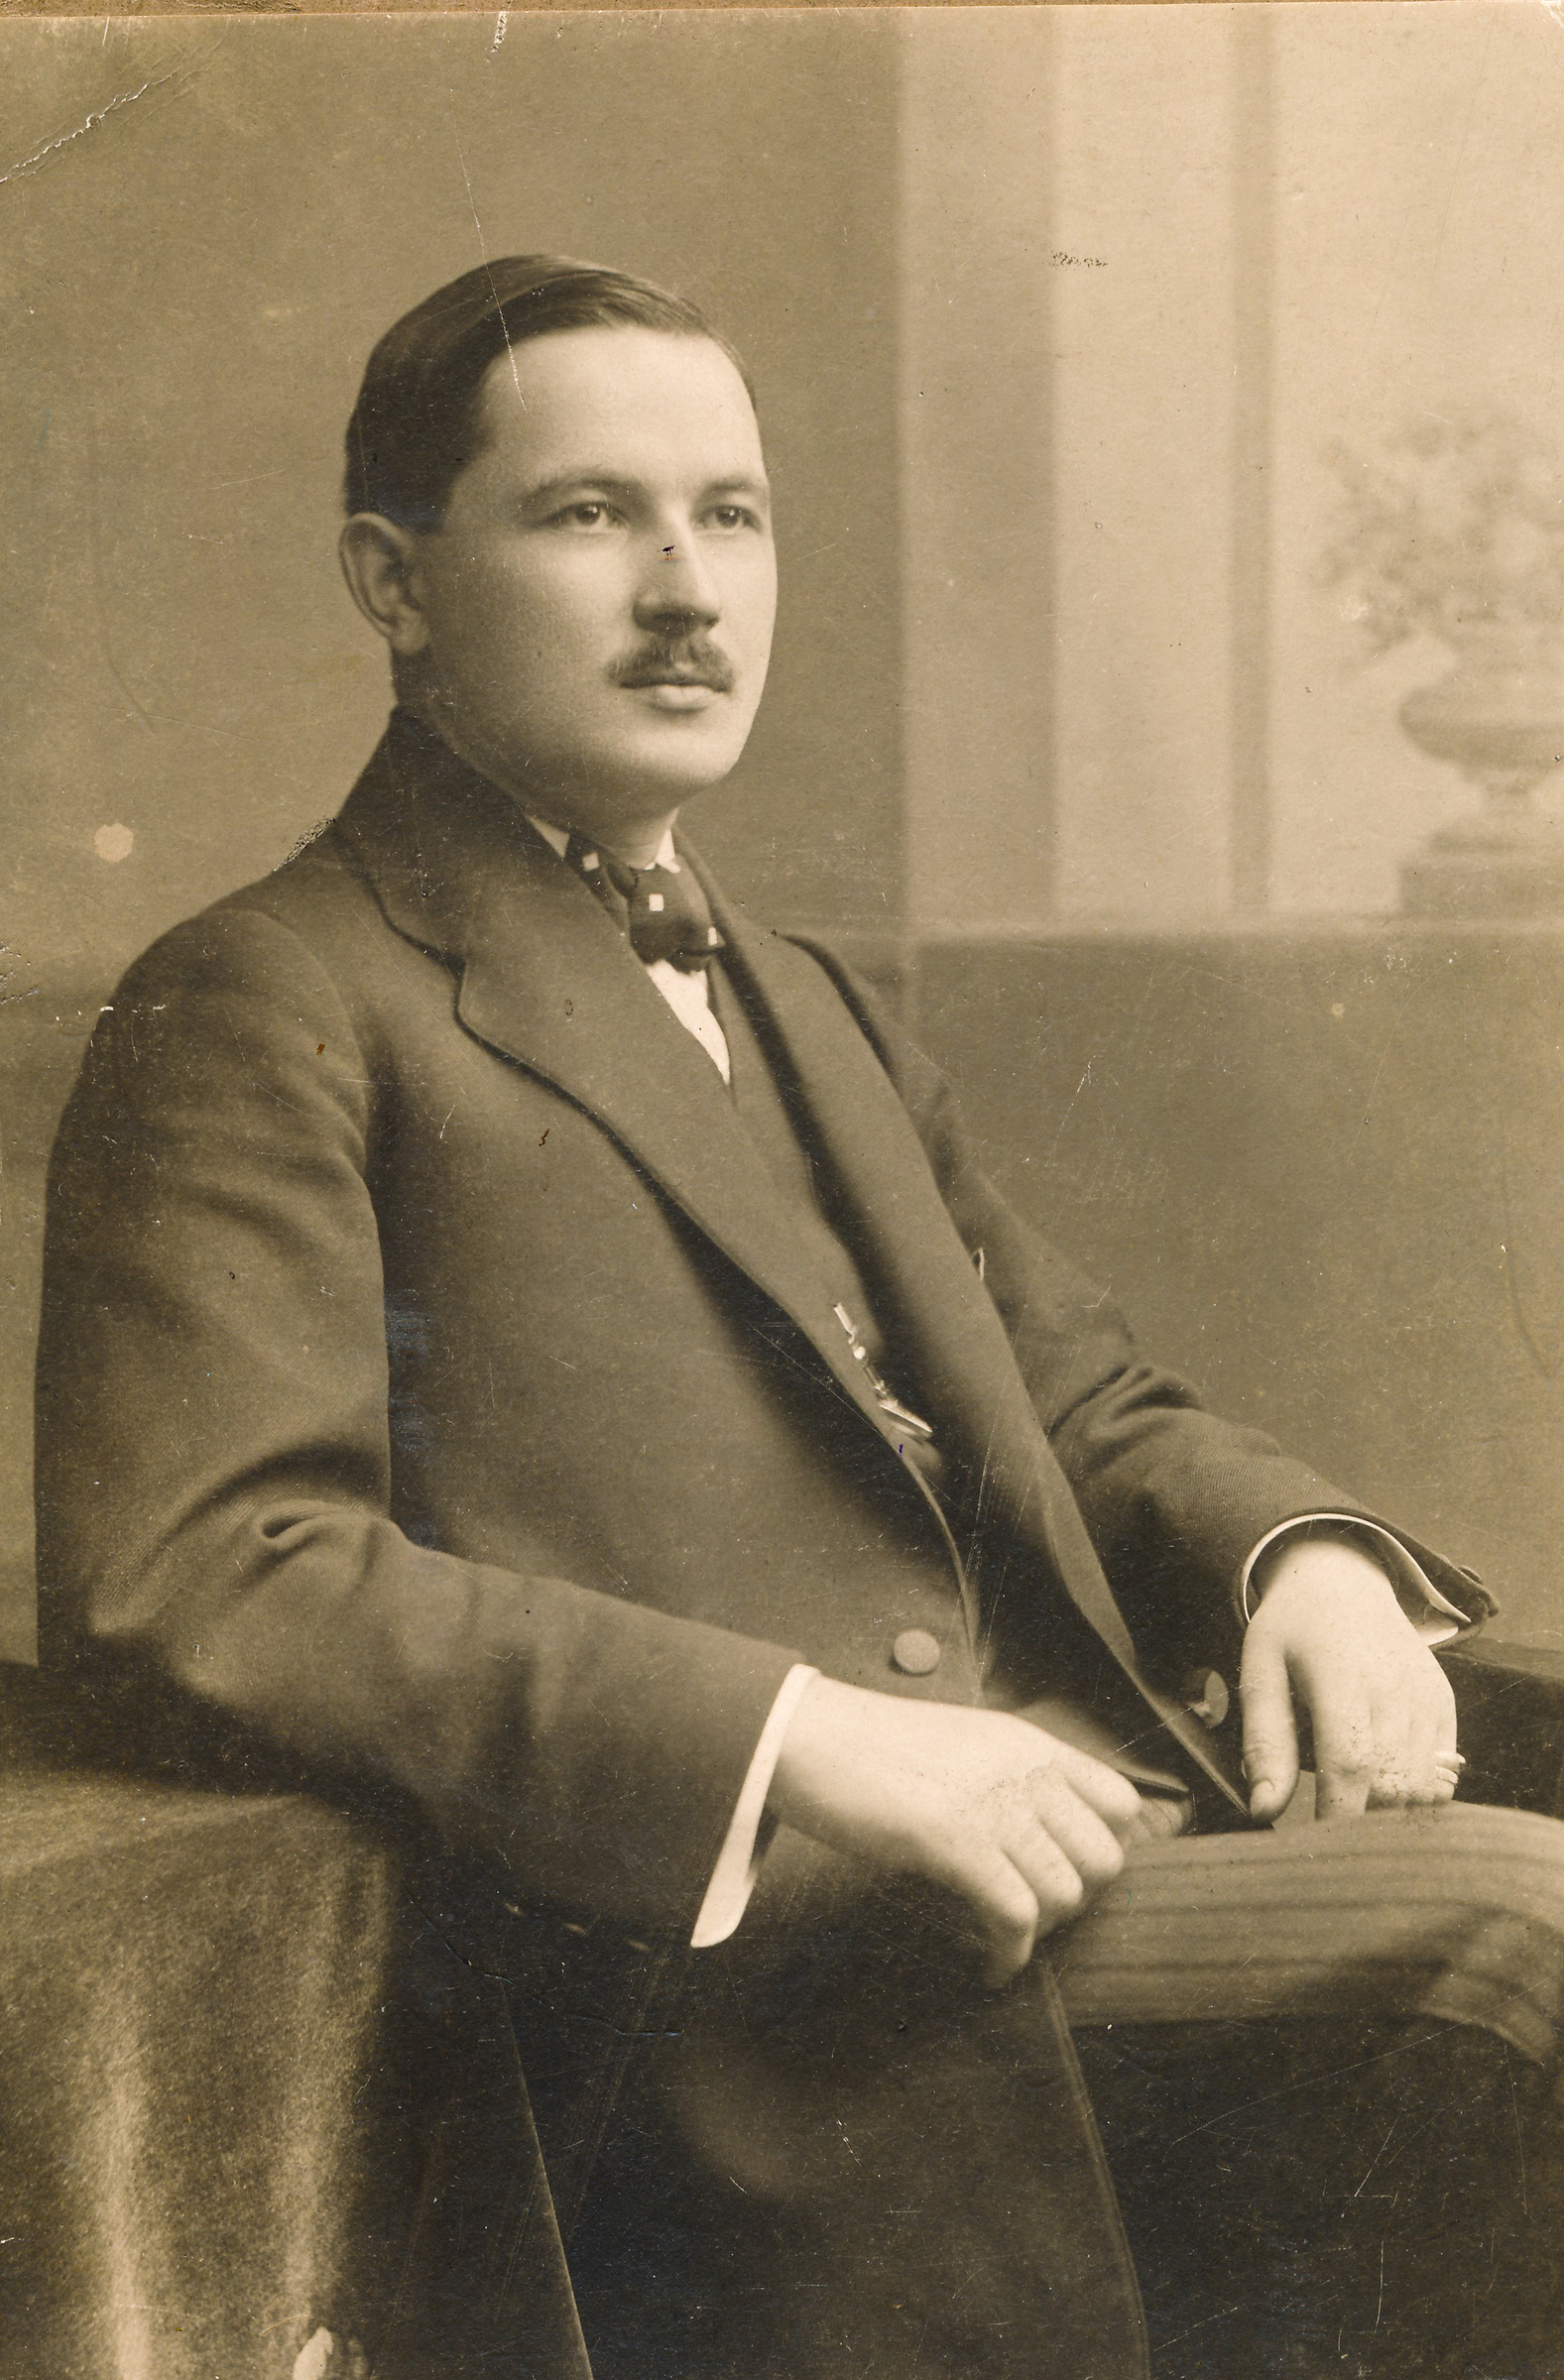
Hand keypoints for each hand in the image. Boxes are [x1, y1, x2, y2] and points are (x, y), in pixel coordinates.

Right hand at [768, 1677, 1142, 1986]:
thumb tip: (1042, 1834)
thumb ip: (1009, 1777)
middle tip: (1034, 1914)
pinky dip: (1009, 1955)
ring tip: (1005, 1938)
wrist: (807, 1733)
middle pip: (1104, 1858)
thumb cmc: (872, 1748)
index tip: (1069, 1877)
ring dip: (1040, 1931)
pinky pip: (1015, 1916)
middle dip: (1077, 1900)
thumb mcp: (964, 1744)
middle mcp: (1022, 1769)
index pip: (1120, 1802)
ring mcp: (991, 1802)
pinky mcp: (953, 1838)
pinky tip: (990, 1966)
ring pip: (1065, 1892)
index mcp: (1028, 1743)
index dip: (1104, 1850)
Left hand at [1240, 1537, 1459, 1822]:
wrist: (1343, 1580)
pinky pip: (1443, 1775)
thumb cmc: (1291, 1630)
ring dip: (1389, 1814)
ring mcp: (1426, 1696)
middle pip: (1392, 1786)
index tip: (1316, 1851)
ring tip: (1351, 1807)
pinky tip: (1382, 1785)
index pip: (1350, 1764)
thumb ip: (1265, 1743)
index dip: (1337, 1816)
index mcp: (1341, 1675)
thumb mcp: (1259, 1671)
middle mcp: (1394, 1687)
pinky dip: (1416, 1795)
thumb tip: (1262, 1809)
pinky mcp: (1445, 1704)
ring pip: (1422, 1789)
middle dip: (1360, 1822)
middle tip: (1326, 1834)